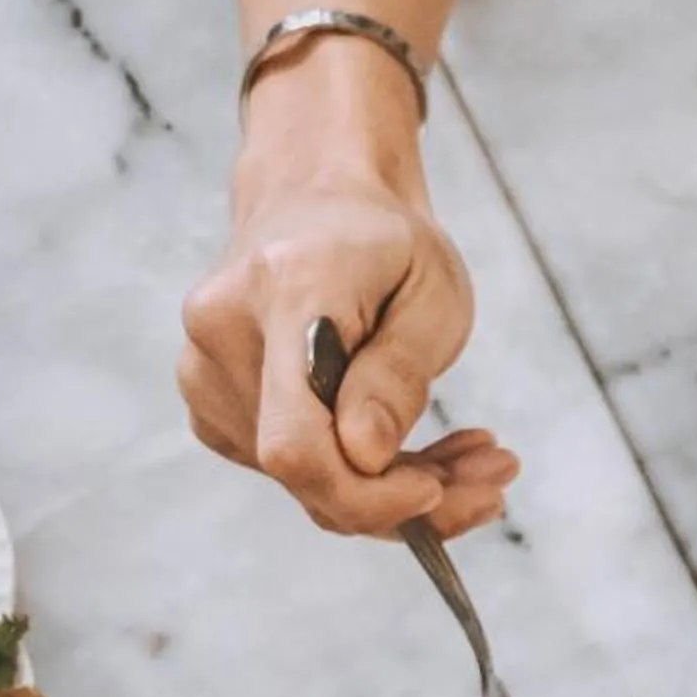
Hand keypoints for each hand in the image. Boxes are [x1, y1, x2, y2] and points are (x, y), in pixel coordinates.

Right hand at [179, 43, 517, 536]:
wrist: (316, 196)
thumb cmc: (386, 243)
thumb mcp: (433, 292)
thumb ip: (399, 373)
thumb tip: (365, 455)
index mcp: (284, 289)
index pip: (296, 441)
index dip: (366, 493)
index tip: (438, 488)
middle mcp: (222, 333)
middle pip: (304, 472)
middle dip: (406, 500)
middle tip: (492, 483)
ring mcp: (205, 373)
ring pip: (306, 484)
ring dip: (396, 491)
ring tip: (472, 459)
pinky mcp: (212, 405)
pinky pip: (294, 473)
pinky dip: (363, 479)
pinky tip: (419, 453)